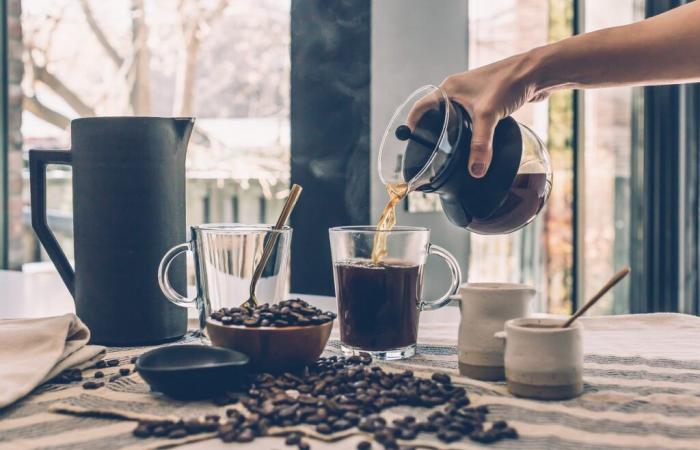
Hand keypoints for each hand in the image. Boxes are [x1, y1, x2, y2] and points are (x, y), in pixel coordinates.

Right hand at [409, 52, 544, 177]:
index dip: (413, 124)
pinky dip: (471, 129)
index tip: (409, 140)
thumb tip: (475, 171)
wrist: (536, 72)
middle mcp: (457, 90)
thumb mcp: (488, 115)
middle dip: (433, 131)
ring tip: (450, 149)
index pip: (421, 107)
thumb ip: (480, 145)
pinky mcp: (487, 100)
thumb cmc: (508, 82)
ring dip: (453, 131)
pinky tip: (475, 141)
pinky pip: (472, 117)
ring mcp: (473, 95)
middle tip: (431, 150)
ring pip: (456, 116)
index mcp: (449, 89)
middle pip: (437, 113)